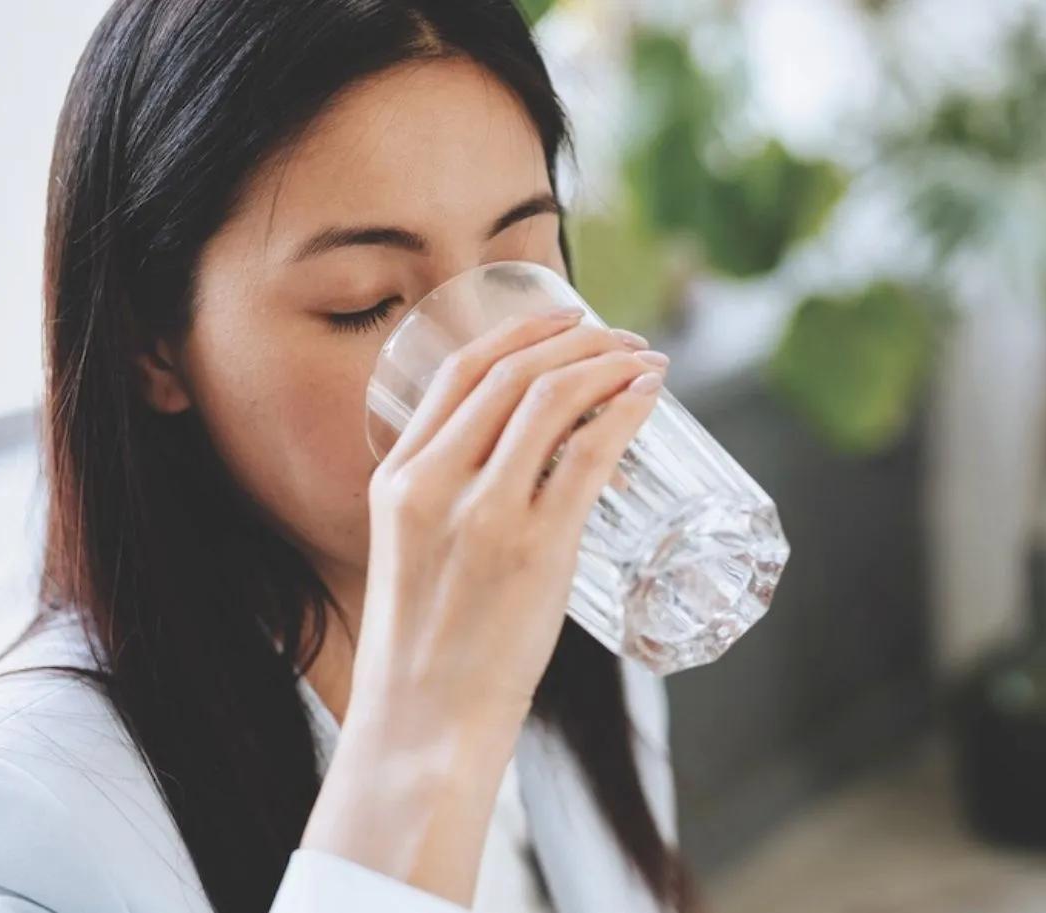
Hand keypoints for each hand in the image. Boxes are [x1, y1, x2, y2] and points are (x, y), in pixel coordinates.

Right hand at [354, 308, 667, 734]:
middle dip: (576, 339)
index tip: (565, 319)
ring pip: (553, 399)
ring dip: (609, 364)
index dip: (521, 333)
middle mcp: (434, 483)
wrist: (423, 725)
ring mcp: (486, 514)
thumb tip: (529, 473)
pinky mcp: (536, 549)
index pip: (459, 374)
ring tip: (644, 360)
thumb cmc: (427, 652)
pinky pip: (590, 453)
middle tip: (620, 337)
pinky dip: (625, 412)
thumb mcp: (413, 556)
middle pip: (512, 373)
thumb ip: (450, 507)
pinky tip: (649, 398)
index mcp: (397, 480)